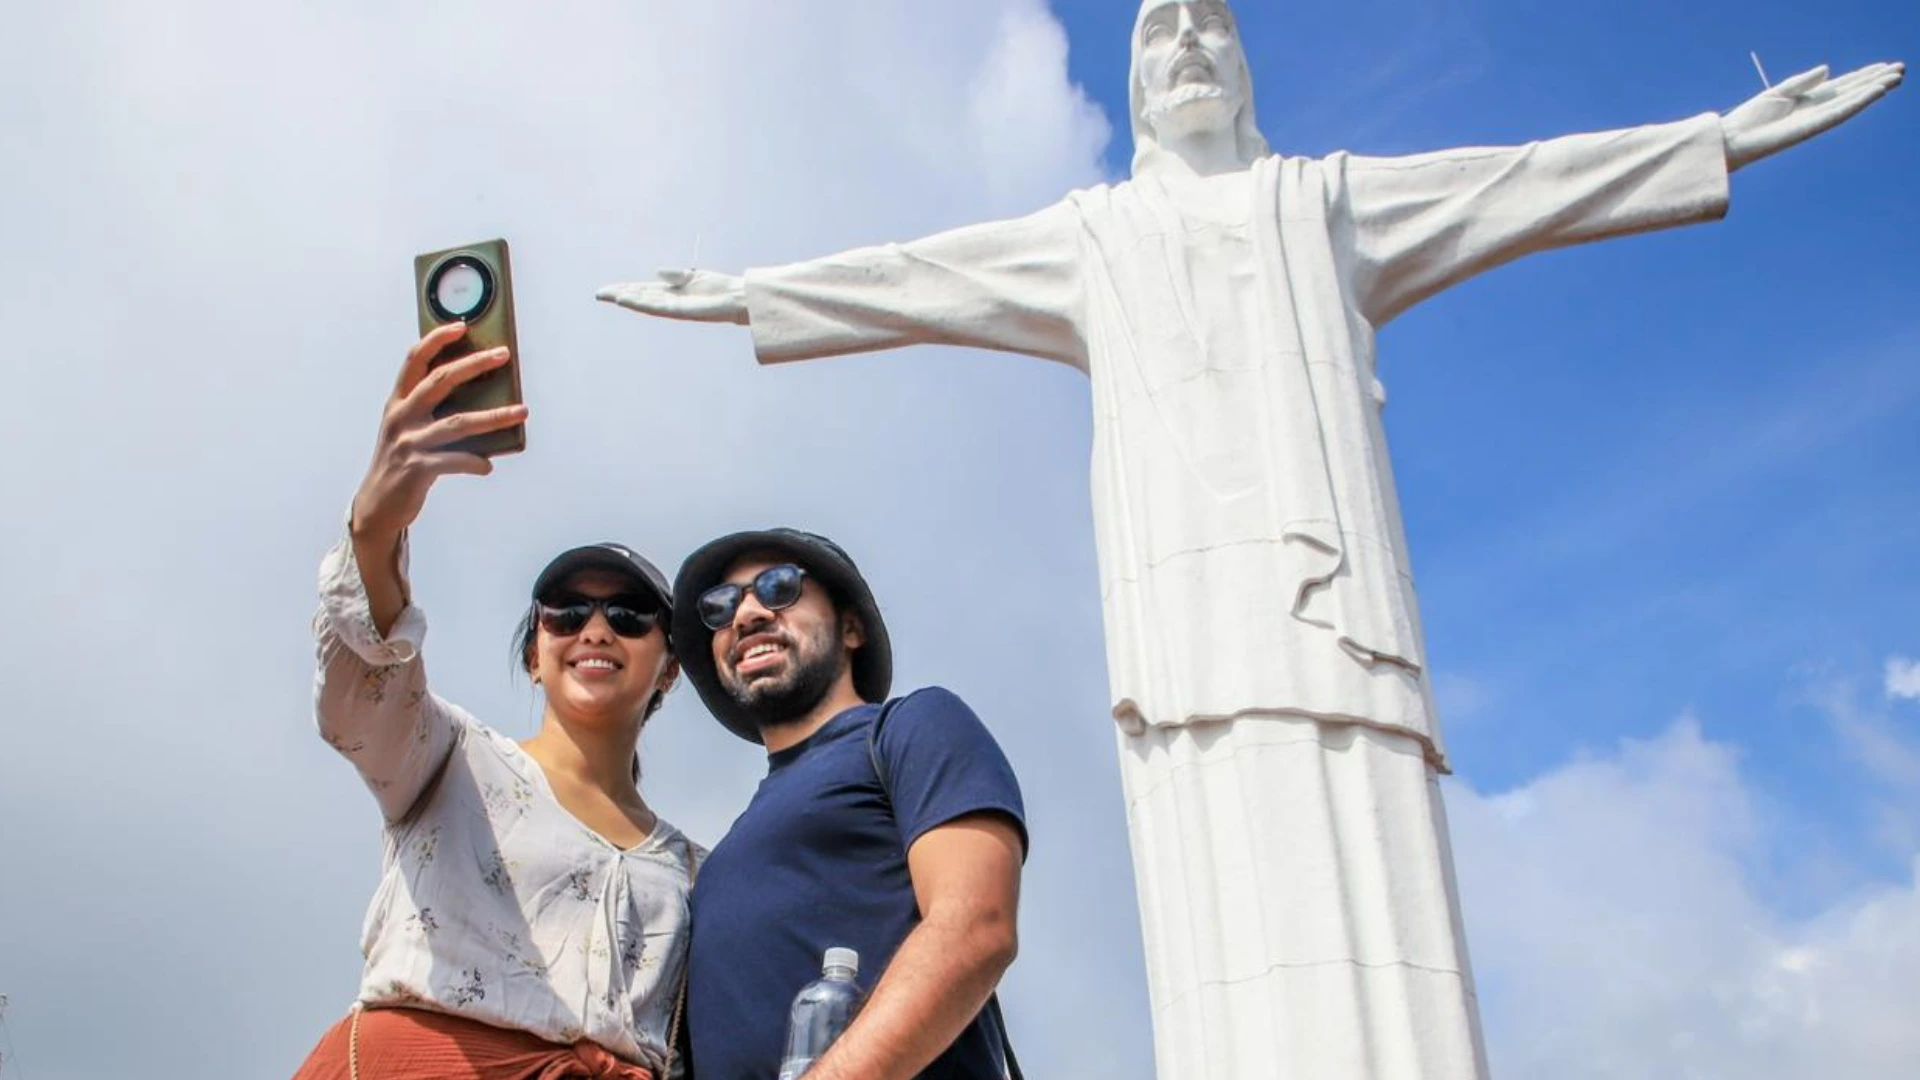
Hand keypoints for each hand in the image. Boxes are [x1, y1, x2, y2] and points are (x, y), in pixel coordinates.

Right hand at [349, 324, 527, 543]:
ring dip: (494, 416)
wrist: (378, 506)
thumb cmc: (402, 462)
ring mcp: (408, 442)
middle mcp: (401, 416)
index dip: (436, 340)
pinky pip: (455, 461)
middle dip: (474, 364)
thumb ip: (431, 411)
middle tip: (503, 355)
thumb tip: (482, 397)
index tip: (461, 326)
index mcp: (398, 402)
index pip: (414, 360)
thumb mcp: (408, 430)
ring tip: (522, 411)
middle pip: (440, 380)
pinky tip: (488, 465)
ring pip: (458, 422)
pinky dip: (476, 462)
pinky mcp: (417, 468)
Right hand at [595, 269, 748, 324]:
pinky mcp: (683, 311)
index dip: (625, 289)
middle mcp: (671, 302)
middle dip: (621, 295)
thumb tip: (657, 272)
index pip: (643, 290)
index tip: (607, 289)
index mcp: (672, 293)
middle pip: (640, 298)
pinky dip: (643, 303)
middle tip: (600, 294)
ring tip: (611, 296)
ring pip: (646, 304)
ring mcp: (675, 308)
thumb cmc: (719, 288)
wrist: (739, 298)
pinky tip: (629, 299)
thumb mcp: (693, 276)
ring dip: (628, 300)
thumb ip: (675, 275)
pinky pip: (658, 307)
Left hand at [1723, 61, 1903, 171]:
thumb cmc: (1750, 118)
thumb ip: (1803, 81)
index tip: (1883, 66)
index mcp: (1807, 100)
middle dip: (1874, 81)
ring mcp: (1816, 119)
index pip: (1841, 86)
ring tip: (1895, 77)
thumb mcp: (1778, 92)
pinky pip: (1841, 112)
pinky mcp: (1812, 128)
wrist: (1733, 139)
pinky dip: (1859, 101)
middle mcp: (1815, 110)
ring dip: (1873, 89)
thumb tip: (1828, 69)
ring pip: (1852, 101)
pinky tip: (1876, 90)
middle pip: (1851, 92)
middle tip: (1899, 69)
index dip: (1862, 76)